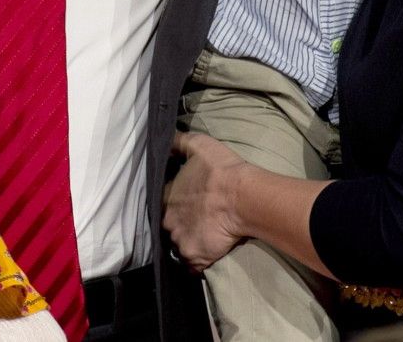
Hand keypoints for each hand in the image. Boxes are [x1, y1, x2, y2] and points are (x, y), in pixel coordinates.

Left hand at [162, 132, 247, 271]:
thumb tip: (164, 137)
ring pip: (177, 245)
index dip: (169, 203)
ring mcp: (180, 241)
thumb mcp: (197, 145)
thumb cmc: (220, 170)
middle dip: (177, 224)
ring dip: (185, 242)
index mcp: (165, 197)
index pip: (159, 203)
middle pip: (167, 226)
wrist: (242, 197)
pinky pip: (190, 266)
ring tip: (199, 238)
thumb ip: (177, 141)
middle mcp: (168, 222)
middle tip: (193, 221)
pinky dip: (194, 263)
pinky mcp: (195, 257)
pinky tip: (201, 257)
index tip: (180, 202)